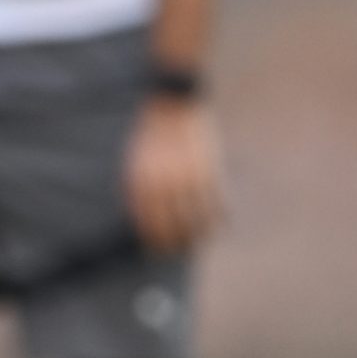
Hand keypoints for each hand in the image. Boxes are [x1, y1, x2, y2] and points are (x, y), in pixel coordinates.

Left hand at [124, 96, 224, 254]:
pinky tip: (218, 225)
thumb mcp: (138, 161)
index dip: (153, 239)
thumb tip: (143, 217)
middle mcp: (164, 181)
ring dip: (198, 235)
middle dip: (174, 243)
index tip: (155, 251)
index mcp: (142, 179)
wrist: (171, 105)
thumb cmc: (151, 135)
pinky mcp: (208, 169)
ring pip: (196, 217)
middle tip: (177, 252)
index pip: (148, 220)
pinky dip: (219, 216)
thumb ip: (140, 187)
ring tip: (198, 243)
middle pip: (171, 224)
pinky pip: (216, 201)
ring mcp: (188, 176)